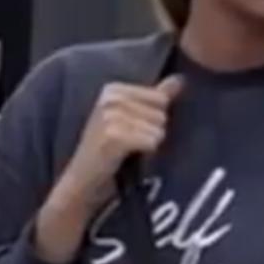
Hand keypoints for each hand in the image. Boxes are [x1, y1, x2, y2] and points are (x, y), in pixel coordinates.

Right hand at [34, 76, 182, 263]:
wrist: (82, 184)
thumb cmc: (109, 152)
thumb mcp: (131, 119)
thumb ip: (156, 97)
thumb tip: (180, 79)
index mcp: (113, 89)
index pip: (161, 99)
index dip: (154, 120)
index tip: (132, 131)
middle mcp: (110, 97)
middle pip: (162, 113)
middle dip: (152, 132)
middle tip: (129, 144)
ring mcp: (110, 116)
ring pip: (159, 128)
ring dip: (149, 144)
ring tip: (128, 152)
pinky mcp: (113, 136)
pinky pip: (152, 141)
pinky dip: (145, 152)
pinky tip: (127, 158)